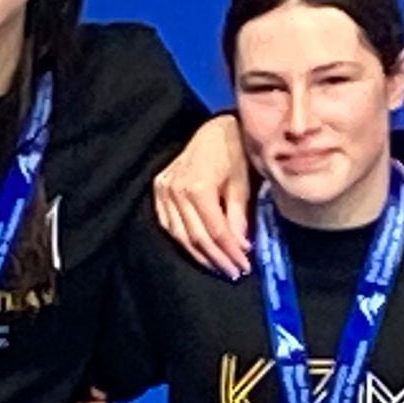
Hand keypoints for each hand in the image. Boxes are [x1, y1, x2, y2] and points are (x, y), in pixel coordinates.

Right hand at [153, 115, 250, 277]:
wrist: (214, 130)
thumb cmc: (233, 151)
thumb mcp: (242, 183)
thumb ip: (239, 217)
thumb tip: (241, 247)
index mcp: (198, 186)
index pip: (215, 230)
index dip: (230, 252)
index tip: (244, 266)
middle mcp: (175, 190)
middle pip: (197, 237)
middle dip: (217, 259)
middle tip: (234, 272)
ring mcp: (163, 191)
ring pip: (180, 235)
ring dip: (200, 256)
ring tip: (219, 267)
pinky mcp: (158, 191)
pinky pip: (169, 225)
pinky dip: (184, 242)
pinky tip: (199, 252)